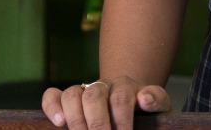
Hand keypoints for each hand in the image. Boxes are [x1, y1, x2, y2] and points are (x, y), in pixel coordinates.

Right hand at [42, 77, 172, 129]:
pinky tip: (59, 123)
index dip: (121, 120)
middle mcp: (103, 86)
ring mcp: (84, 91)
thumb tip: (144, 98)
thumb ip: (156, 100)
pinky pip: (53, 95)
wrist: (132, 102)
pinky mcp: (68, 100)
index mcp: (126, 87)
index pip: (121, 99)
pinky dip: (52, 107)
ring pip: (72, 94)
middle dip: (97, 124)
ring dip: (76, 119)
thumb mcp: (158, 106)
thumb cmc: (144, 111)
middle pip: (94, 96)